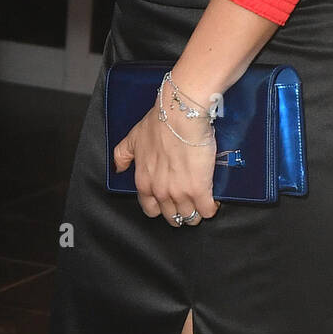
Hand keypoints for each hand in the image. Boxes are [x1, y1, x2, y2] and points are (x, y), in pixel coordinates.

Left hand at [113, 104, 217, 228]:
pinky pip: (207, 211)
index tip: (168, 201)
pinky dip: (211, 207)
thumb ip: (123, 154)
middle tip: (187, 201)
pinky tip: (213, 199)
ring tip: (202, 201)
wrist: (180, 116)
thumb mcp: (134, 137)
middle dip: (179, 212)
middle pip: (171, 217)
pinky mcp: (200, 191)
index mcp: (144, 182)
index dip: (160, 207)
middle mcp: (160, 191)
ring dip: (196, 212)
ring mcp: (180, 193)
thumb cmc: (159, 123)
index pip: (150, 209)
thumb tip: (119, 168)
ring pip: (190, 217)